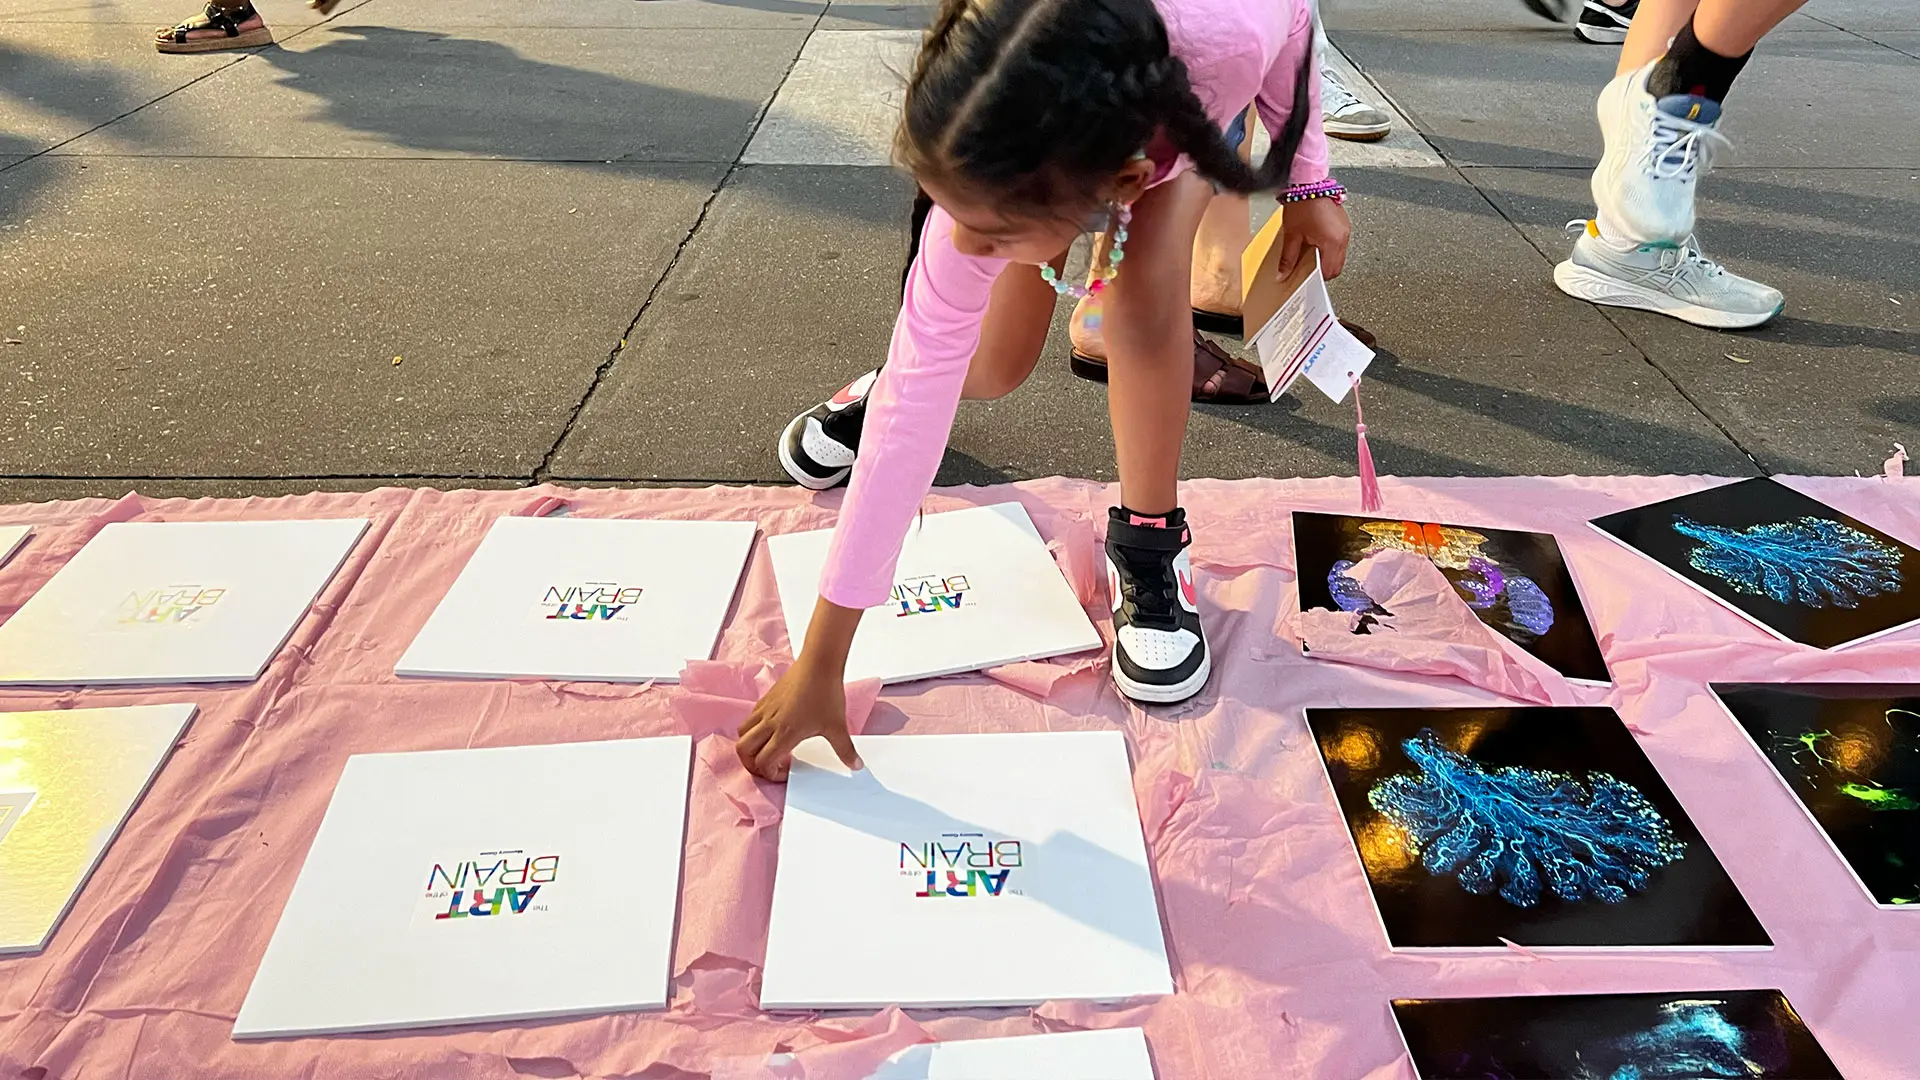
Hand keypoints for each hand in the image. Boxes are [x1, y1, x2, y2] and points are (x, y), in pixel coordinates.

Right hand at [735, 661, 860, 781]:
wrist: (819, 663)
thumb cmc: (826, 692)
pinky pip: (749, 719)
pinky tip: (771, 730)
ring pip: (742, 734)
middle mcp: (769, 723)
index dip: (770, 774)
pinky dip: (752, 730)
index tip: (784, 772)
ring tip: (765, 750)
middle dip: (751, 764)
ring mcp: (765, 710)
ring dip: (749, 746)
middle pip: (744, 751)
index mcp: (785, 734)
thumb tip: (856, 765)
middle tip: (766, 767)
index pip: (763, 762)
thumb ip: (845, 750)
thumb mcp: (837, 726)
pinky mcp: (765, 700)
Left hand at [1276, 196, 1351, 280]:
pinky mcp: (1343, 223)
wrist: (1308, 182)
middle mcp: (1343, 237)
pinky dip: (1329, 247)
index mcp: (1333, 242)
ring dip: (1326, 258)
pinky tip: (1317, 242)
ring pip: (1339, 255)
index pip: (1329, 272)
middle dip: (1322, 270)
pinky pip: (1339, 243)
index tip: (1306, 278)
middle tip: (1308, 268)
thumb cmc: (1302, 203)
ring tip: (1311, 253)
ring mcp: (1345, 229)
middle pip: (1336, 266)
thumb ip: (1288, 258)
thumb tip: (1283, 273)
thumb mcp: (1292, 235)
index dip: (1316, 278)